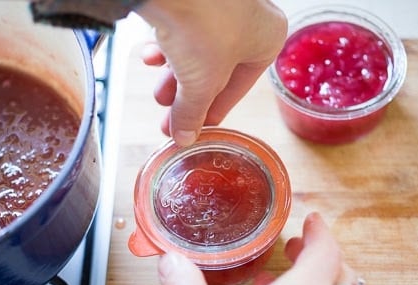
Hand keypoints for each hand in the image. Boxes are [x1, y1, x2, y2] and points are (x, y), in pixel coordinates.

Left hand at [135, 0, 286, 145]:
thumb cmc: (203, 28)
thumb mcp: (199, 83)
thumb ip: (192, 114)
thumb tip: (184, 138)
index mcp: (267, 39)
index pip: (239, 86)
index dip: (213, 113)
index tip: (196, 129)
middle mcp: (251, 16)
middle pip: (216, 68)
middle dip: (188, 94)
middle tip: (168, 116)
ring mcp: (222, 1)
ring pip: (197, 47)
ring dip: (175, 73)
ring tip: (157, 92)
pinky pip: (183, 24)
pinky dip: (168, 44)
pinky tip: (150, 54)